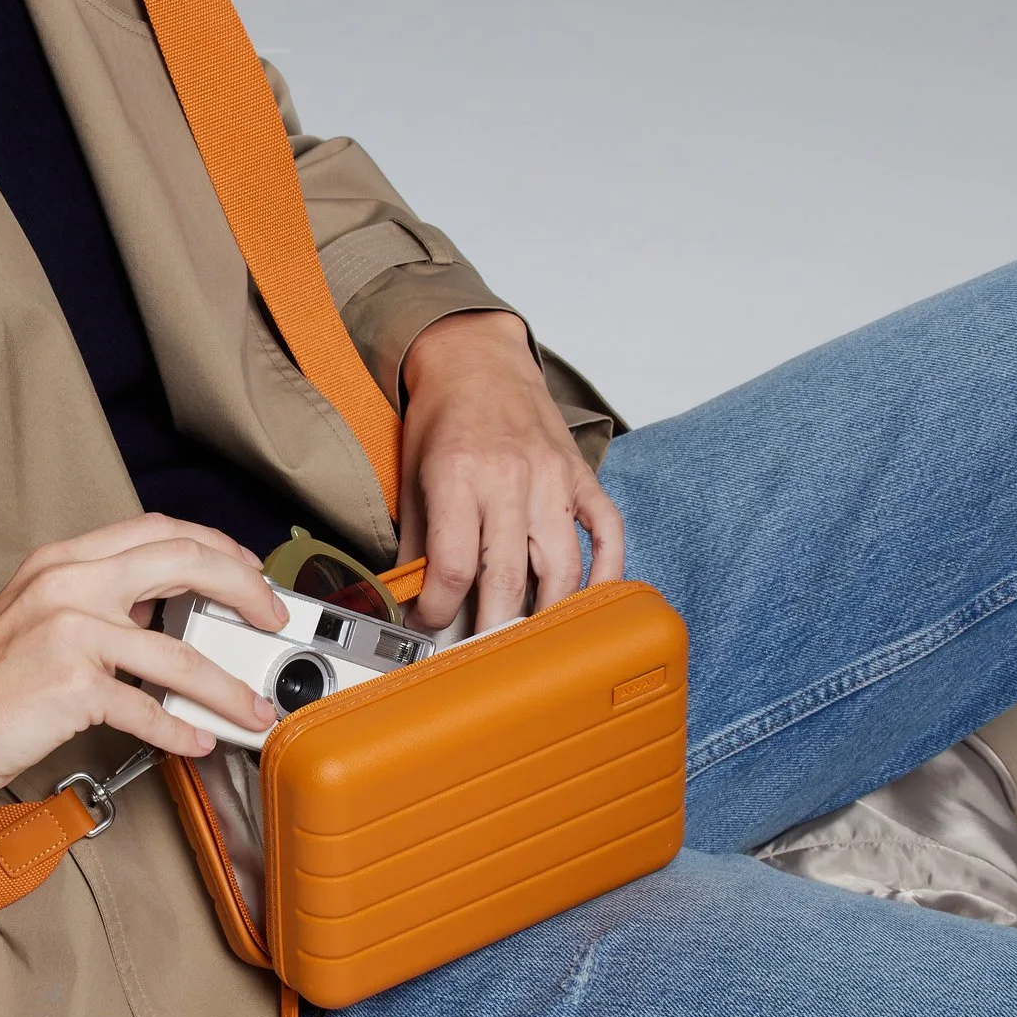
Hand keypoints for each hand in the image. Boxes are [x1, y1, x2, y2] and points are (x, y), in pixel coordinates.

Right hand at [0, 515, 289, 834]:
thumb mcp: (36, 619)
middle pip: (184, 562)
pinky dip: (183, 728)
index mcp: (62, 561)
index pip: (159, 531)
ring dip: (228, 686)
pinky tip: (199, 740)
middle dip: (245, 590)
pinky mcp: (69, 685)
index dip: (218, 549)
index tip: (248, 576)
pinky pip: (148, 707)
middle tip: (271, 621)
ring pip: (179, 651)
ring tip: (253, 708)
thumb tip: (165, 618)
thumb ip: (96, 605)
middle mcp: (68, 583)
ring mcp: (68, 631)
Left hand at [400, 312, 623, 633]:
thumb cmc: (442, 418)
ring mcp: (552, 478)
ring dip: (547, 616)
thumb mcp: (411, 477)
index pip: (453, 568)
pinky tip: (590, 604)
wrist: (477, 358)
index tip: (428, 625)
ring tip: (530, 644)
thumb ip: (415, 542)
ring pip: (561, 568)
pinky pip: (607, 532)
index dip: (437, 611)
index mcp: (459, 478)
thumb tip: (408, 600)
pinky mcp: (580, 476)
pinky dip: (607, 573)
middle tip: (481, 658)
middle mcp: (510, 479)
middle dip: (492, 631)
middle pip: (507, 579)